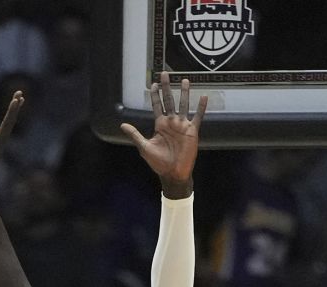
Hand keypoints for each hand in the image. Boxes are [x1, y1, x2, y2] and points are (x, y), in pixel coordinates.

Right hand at [0, 90, 22, 187]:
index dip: (12, 110)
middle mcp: (1, 140)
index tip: (17, 98)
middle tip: (20, 92)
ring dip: (12, 112)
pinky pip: (1, 131)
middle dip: (15, 107)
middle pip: (10, 120)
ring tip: (18, 100)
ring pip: (7, 124)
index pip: (7, 123)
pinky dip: (4, 122)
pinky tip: (4, 121)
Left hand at [120, 71, 206, 197]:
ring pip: (183, 105)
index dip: (155, 95)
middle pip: (169, 100)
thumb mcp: (144, 147)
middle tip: (165, 73)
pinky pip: (197, 117)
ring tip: (184, 80)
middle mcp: (171, 122)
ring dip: (184, 93)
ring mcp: (182, 125)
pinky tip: (204, 97)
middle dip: (167, 87)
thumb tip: (122, 125)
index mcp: (160, 124)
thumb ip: (135, 135)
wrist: (173, 173)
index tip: (154, 83)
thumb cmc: (158, 162)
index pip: (157, 105)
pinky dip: (201, 108)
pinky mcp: (192, 131)